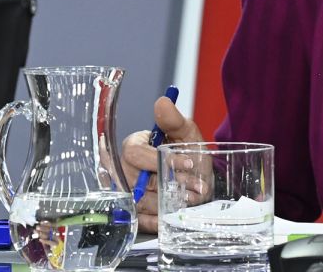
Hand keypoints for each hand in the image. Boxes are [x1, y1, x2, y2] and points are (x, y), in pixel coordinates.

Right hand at [121, 96, 204, 232]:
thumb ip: (175, 120)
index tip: (188, 163)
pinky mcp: (132, 212)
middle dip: (170, 182)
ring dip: (167, 201)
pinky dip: (157, 219)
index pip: (137, 154)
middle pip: (138, 179)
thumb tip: (162, 102)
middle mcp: (124, 170)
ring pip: (140, 200)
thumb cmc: (188, 155)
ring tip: (190, 197)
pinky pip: (139, 219)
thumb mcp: (187, 135)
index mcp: (134, 146)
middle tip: (194, 186)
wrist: (198, 179)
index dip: (162, 160)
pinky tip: (172, 215)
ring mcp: (126, 192)